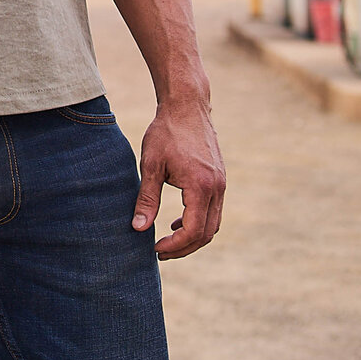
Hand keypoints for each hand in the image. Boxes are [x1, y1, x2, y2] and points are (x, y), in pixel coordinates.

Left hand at [134, 98, 225, 258]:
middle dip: (183, 248)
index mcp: (200, 187)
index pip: (192, 230)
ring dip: (192, 237)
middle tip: (159, 253)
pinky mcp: (220, 180)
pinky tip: (176, 222)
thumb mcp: (151, 164)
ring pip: (213, 224)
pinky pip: (213, 211)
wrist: (187, 106)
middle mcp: (216, 189)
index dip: (174, 246)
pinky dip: (198, 223)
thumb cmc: (166, 132)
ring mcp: (221, 185)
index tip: (155, 249)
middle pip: (206, 234)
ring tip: (166, 241)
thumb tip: (138, 228)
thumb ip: (147, 198)